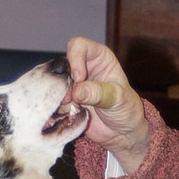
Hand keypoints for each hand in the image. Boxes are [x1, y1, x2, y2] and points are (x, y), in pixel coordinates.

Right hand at [65, 37, 149, 173]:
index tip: (78, 78)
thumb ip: (99, 93)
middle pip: (61, 64)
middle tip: (69, 98)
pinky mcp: (65, 101)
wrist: (121, 133)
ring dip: (58, 96)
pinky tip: (67, 115)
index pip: (79, 45)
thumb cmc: (126, 109)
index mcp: (98, 58)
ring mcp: (72, 85)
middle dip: (63, 81)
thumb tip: (76, 92)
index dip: (75, 58)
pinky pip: (52, 100)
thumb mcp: (118, 99)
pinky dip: (56, 107)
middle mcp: (83, 67)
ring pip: (53, 83)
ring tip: (71, 108)